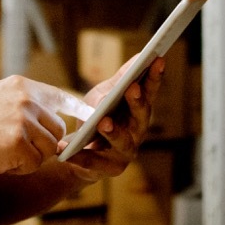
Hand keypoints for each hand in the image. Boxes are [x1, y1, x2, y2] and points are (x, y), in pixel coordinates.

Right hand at [0, 75, 93, 177]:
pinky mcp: (17, 142)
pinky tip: (1, 160)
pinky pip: (34, 163)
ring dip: (30, 158)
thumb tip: (47, 112)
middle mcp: (25, 99)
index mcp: (22, 87)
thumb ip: (22, 102)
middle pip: (57, 129)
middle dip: (43, 144)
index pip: (60, 97)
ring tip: (5, 152)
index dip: (78, 109)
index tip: (92, 117)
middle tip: (17, 148)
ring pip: (49, 149)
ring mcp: (22, 120)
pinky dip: (20, 168)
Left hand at [63, 54, 164, 178]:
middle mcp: (137, 131)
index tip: (158, 59)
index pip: (149, 92)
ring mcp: (125, 151)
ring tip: (103, 122)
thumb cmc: (96, 118)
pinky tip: (65, 148)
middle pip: (141, 116)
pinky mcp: (108, 168)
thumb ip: (120, 79)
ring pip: (121, 141)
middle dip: (137, 101)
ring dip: (113, 131)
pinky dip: (79, 155)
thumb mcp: (105, 95)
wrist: (79, 153)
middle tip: (133, 88)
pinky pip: (93, 161)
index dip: (155, 77)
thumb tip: (139, 56)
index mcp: (138, 111)